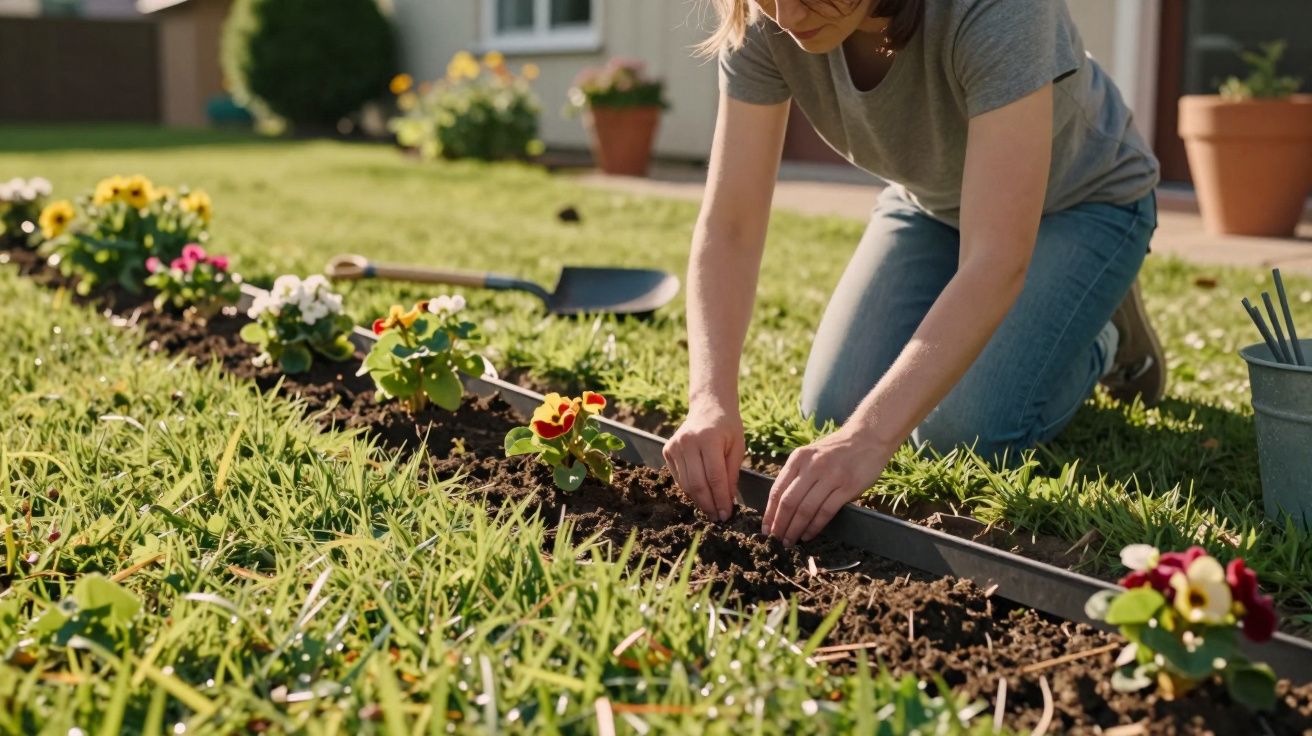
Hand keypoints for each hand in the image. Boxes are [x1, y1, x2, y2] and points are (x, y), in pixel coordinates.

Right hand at [663, 400, 745, 520]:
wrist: (708, 407)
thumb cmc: (728, 428)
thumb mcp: (737, 448)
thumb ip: (732, 474)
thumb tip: (727, 502)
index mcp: (708, 439)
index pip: (715, 477)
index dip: (721, 499)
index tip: (727, 514)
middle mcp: (688, 442)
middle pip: (697, 484)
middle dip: (709, 504)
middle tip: (719, 517)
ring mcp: (675, 446)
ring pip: (686, 484)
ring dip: (699, 500)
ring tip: (711, 509)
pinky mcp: (667, 450)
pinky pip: (679, 478)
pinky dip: (690, 489)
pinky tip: (701, 493)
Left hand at [763, 427, 892, 545]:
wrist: (868, 438)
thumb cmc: (836, 450)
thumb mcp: (811, 454)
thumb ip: (796, 474)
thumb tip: (780, 505)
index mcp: (798, 458)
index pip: (777, 490)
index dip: (769, 513)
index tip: (765, 529)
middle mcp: (812, 466)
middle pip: (788, 502)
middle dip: (780, 525)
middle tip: (775, 540)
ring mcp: (831, 476)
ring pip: (805, 509)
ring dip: (795, 529)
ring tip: (790, 541)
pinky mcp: (847, 487)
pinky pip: (826, 511)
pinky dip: (814, 527)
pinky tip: (809, 535)